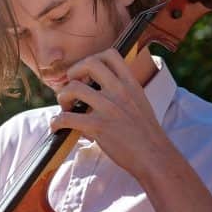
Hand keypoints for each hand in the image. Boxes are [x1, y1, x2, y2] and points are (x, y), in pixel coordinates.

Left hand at [51, 48, 169, 179]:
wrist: (154, 157)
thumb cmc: (147, 135)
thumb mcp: (140, 104)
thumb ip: (123, 95)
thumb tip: (99, 94)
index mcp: (131, 84)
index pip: (110, 55)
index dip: (92, 59)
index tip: (86, 74)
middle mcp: (119, 91)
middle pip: (89, 63)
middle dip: (74, 72)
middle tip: (72, 88)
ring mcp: (108, 108)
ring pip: (73, 88)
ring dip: (62, 97)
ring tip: (65, 108)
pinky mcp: (98, 126)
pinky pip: (67, 117)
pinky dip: (57, 122)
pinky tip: (57, 127)